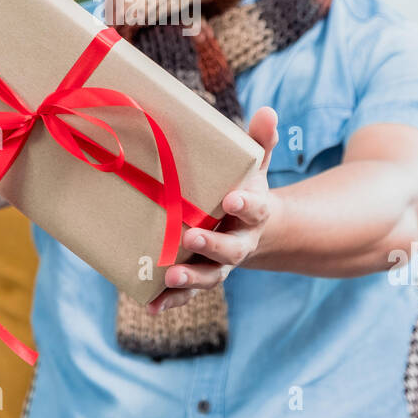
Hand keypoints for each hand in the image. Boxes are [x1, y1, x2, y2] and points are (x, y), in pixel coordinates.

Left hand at [144, 106, 280, 315]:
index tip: (232, 197)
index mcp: (254, 214)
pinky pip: (187, 294)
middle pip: (230, 250)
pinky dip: (170, 300)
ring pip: (209, 277)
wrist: (253, 231)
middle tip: (191, 236)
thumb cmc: (245, 189)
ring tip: (169, 275)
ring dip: (190, 278)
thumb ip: (261, 142)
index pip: (254, 209)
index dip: (246, 204)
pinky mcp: (201, 276)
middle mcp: (239, 244)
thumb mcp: (255, 167)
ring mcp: (220, 264)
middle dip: (212, 246)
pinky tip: (149, 305)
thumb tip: (268, 111)